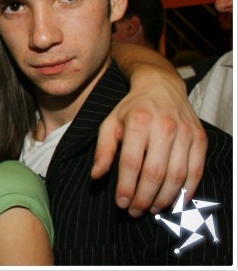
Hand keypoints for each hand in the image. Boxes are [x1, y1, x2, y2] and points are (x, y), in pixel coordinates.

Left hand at [92, 70, 206, 216]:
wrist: (161, 86)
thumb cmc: (132, 109)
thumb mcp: (110, 123)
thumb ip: (103, 150)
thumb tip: (96, 176)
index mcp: (138, 122)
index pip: (132, 162)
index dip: (126, 187)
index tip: (121, 203)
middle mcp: (164, 127)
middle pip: (155, 173)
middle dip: (144, 197)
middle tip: (135, 211)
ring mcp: (185, 133)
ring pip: (177, 176)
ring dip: (164, 199)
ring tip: (151, 209)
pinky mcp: (200, 139)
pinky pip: (196, 171)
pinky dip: (186, 191)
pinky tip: (174, 201)